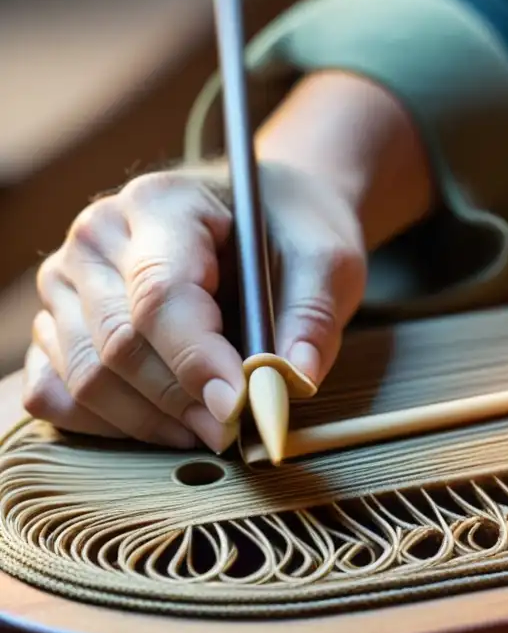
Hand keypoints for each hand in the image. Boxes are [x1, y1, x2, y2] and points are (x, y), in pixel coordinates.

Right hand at [23, 162, 365, 452]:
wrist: (265, 219)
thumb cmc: (291, 235)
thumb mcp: (326, 261)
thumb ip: (311, 318)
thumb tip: (292, 381)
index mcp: (161, 203)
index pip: (161, 293)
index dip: (196, 358)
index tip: (236, 405)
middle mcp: (98, 236)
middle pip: (119, 341)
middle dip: (181, 400)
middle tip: (235, 430)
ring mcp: (68, 281)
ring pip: (85, 375)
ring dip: (150, 420)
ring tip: (212, 429)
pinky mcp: (59, 324)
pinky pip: (56, 392)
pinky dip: (110, 424)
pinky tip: (169, 424)